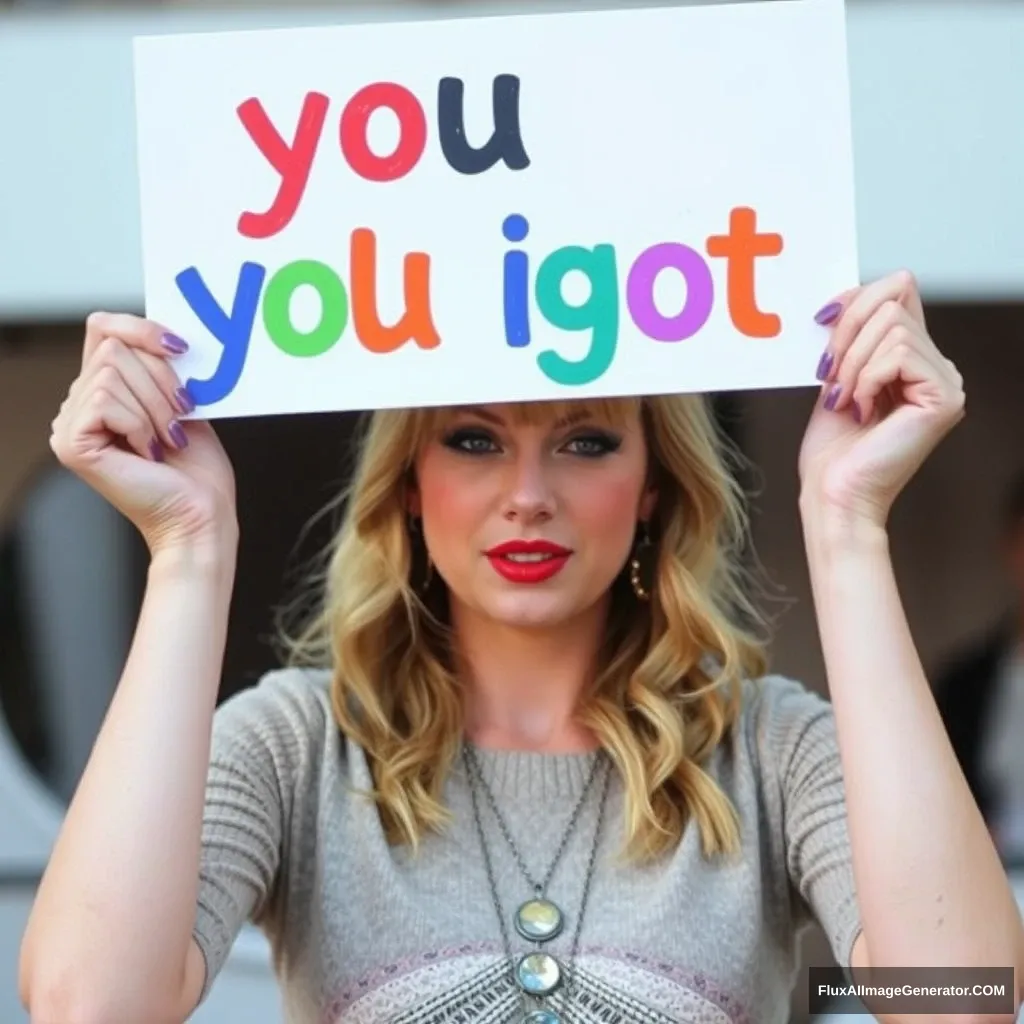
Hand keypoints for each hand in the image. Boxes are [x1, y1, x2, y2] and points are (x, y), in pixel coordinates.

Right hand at [49, 312, 237, 555]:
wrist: (200, 516)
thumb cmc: (197, 472)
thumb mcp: (182, 403)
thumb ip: (161, 367)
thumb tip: (165, 332)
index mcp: (104, 393)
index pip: (104, 328)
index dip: (141, 328)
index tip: (182, 348)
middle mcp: (79, 407)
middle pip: (113, 347)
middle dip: (161, 380)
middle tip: (181, 419)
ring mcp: (69, 426)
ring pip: (111, 371)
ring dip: (156, 405)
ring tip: (168, 440)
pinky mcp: (71, 443)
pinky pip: (105, 400)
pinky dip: (141, 423)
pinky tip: (151, 452)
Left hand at [797, 270, 964, 527]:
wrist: (834, 496)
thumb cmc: (831, 452)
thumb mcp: (834, 379)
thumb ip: (848, 339)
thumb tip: (843, 298)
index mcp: (914, 360)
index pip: (898, 292)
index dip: (856, 298)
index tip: (821, 322)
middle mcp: (938, 368)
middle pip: (894, 301)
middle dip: (847, 334)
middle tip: (828, 375)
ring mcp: (947, 382)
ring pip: (893, 327)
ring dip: (852, 363)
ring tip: (844, 400)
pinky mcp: (944, 397)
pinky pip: (897, 354)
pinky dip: (865, 378)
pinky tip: (860, 409)